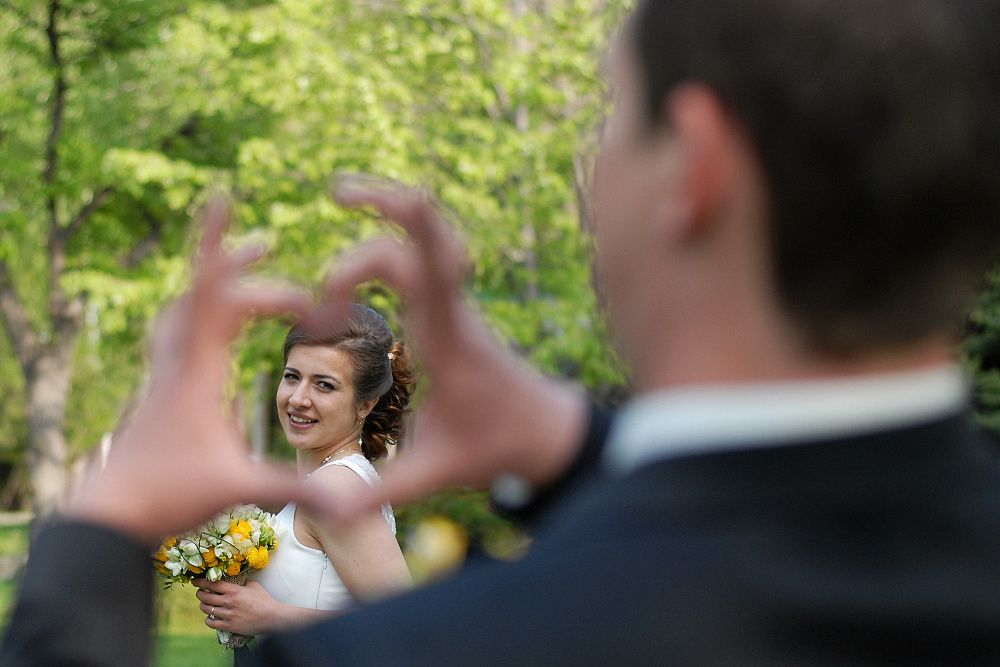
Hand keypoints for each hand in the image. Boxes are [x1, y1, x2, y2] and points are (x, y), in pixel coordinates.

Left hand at [67, 196, 324, 544]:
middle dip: (236, 265)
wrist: (107, 519)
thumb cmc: (166, 498)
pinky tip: (213, 328)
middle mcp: (176, 364)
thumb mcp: (237, 488)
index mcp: (196, 372)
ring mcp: (164, 377)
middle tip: (266, 246)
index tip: (222, 198)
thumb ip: (294, 487)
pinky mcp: (160, 393)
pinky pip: (176, 335)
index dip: (217, 244)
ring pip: (182, 311)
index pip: (210, 293)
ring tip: (243, 269)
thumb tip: (348, 501)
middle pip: (202, 294)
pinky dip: (197, 314)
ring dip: (213, 285)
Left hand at [194, 578, 277, 636]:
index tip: (195, 581)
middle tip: (200, 593)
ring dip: (203, 605)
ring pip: (206, 609)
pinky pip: (211, 622)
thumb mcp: (254, 586)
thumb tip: (236, 581)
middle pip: (205, 596)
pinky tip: (211, 617)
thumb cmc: (264, 600)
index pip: (212, 584)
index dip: (201, 582)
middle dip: (199, 593)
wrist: (271, 617)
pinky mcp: (228, 626)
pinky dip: (208, 619)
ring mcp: (227, 614)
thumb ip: (242, 583)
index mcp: (234, 590)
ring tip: (205, 604)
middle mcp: (228, 601)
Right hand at [319, 176, 588, 517]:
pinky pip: (430, 254)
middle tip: (336, 191)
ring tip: (345, 191)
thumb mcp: (439, 471)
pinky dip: (401, 232)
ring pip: (430, 237)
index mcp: (448, 341)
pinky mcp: (452, 308)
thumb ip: (385, 489)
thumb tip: (331, 512)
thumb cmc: (496, 448)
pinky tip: (371, 235)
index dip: (407, 229)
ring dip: (393, 209)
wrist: (547, 432)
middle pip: (424, 237)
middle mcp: (452, 311)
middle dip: (384, 204)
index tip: (366, 211)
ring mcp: (454, 305)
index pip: (432, 270)